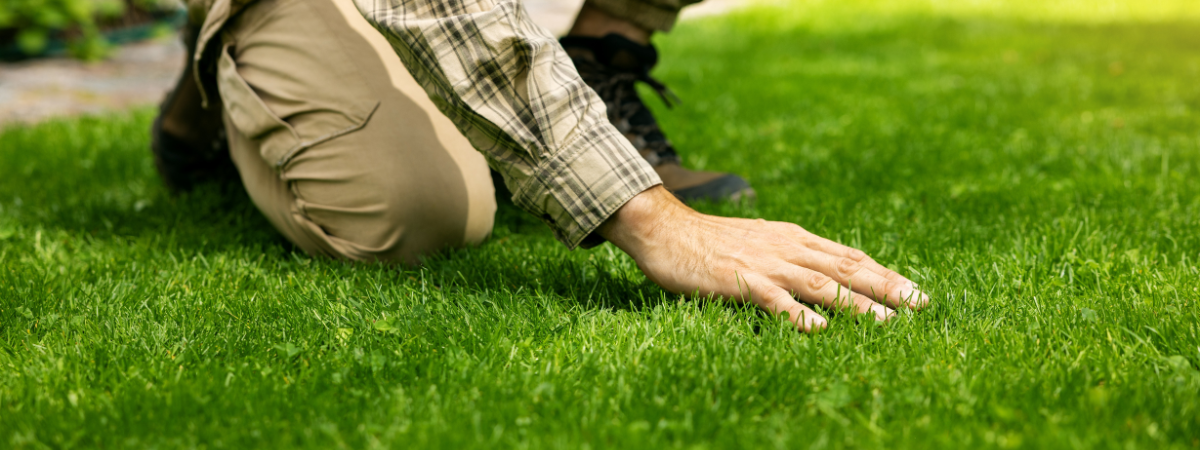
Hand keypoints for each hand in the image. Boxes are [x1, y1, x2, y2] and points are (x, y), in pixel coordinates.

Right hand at [598, 186, 928, 331]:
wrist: (666, 228)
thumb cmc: (711, 241)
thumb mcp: (760, 242)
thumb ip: (790, 255)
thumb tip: (822, 272)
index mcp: (794, 238)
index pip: (849, 257)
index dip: (885, 275)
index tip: (915, 293)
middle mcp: (788, 247)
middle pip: (847, 268)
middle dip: (887, 288)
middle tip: (920, 306)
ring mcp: (766, 264)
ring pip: (821, 284)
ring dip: (857, 304)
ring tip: (887, 324)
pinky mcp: (741, 280)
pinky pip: (775, 299)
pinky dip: (799, 314)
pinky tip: (820, 329)